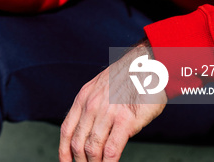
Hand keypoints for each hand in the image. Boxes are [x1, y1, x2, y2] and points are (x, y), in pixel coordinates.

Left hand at [59, 41, 166, 161]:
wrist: (149, 63)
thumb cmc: (130, 78)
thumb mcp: (102, 87)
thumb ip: (93, 106)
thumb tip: (89, 129)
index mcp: (83, 98)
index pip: (66, 130)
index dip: (64, 151)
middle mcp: (91, 105)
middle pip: (77, 143)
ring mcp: (107, 113)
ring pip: (92, 148)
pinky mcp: (125, 120)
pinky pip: (112, 149)